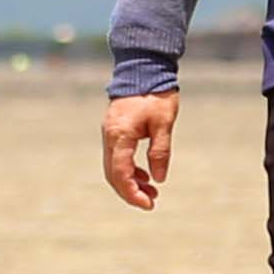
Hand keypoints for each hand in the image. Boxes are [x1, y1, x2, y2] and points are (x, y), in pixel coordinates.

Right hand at [101, 91, 176, 210]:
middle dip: (131, 191)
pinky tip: (146, 174)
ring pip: (114, 167)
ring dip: (131, 181)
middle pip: (113, 175)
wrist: (143, 69)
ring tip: (152, 191)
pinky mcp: (114, 131)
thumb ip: (160, 152)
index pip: (121, 174)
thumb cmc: (156, 94)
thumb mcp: (163, 124)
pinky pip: (117, 157)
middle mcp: (110, 137)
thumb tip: (159, 179)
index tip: (149, 204)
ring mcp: (110, 134)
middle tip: (151, 202)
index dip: (132, 193)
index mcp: (120, 136)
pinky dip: (130, 169)